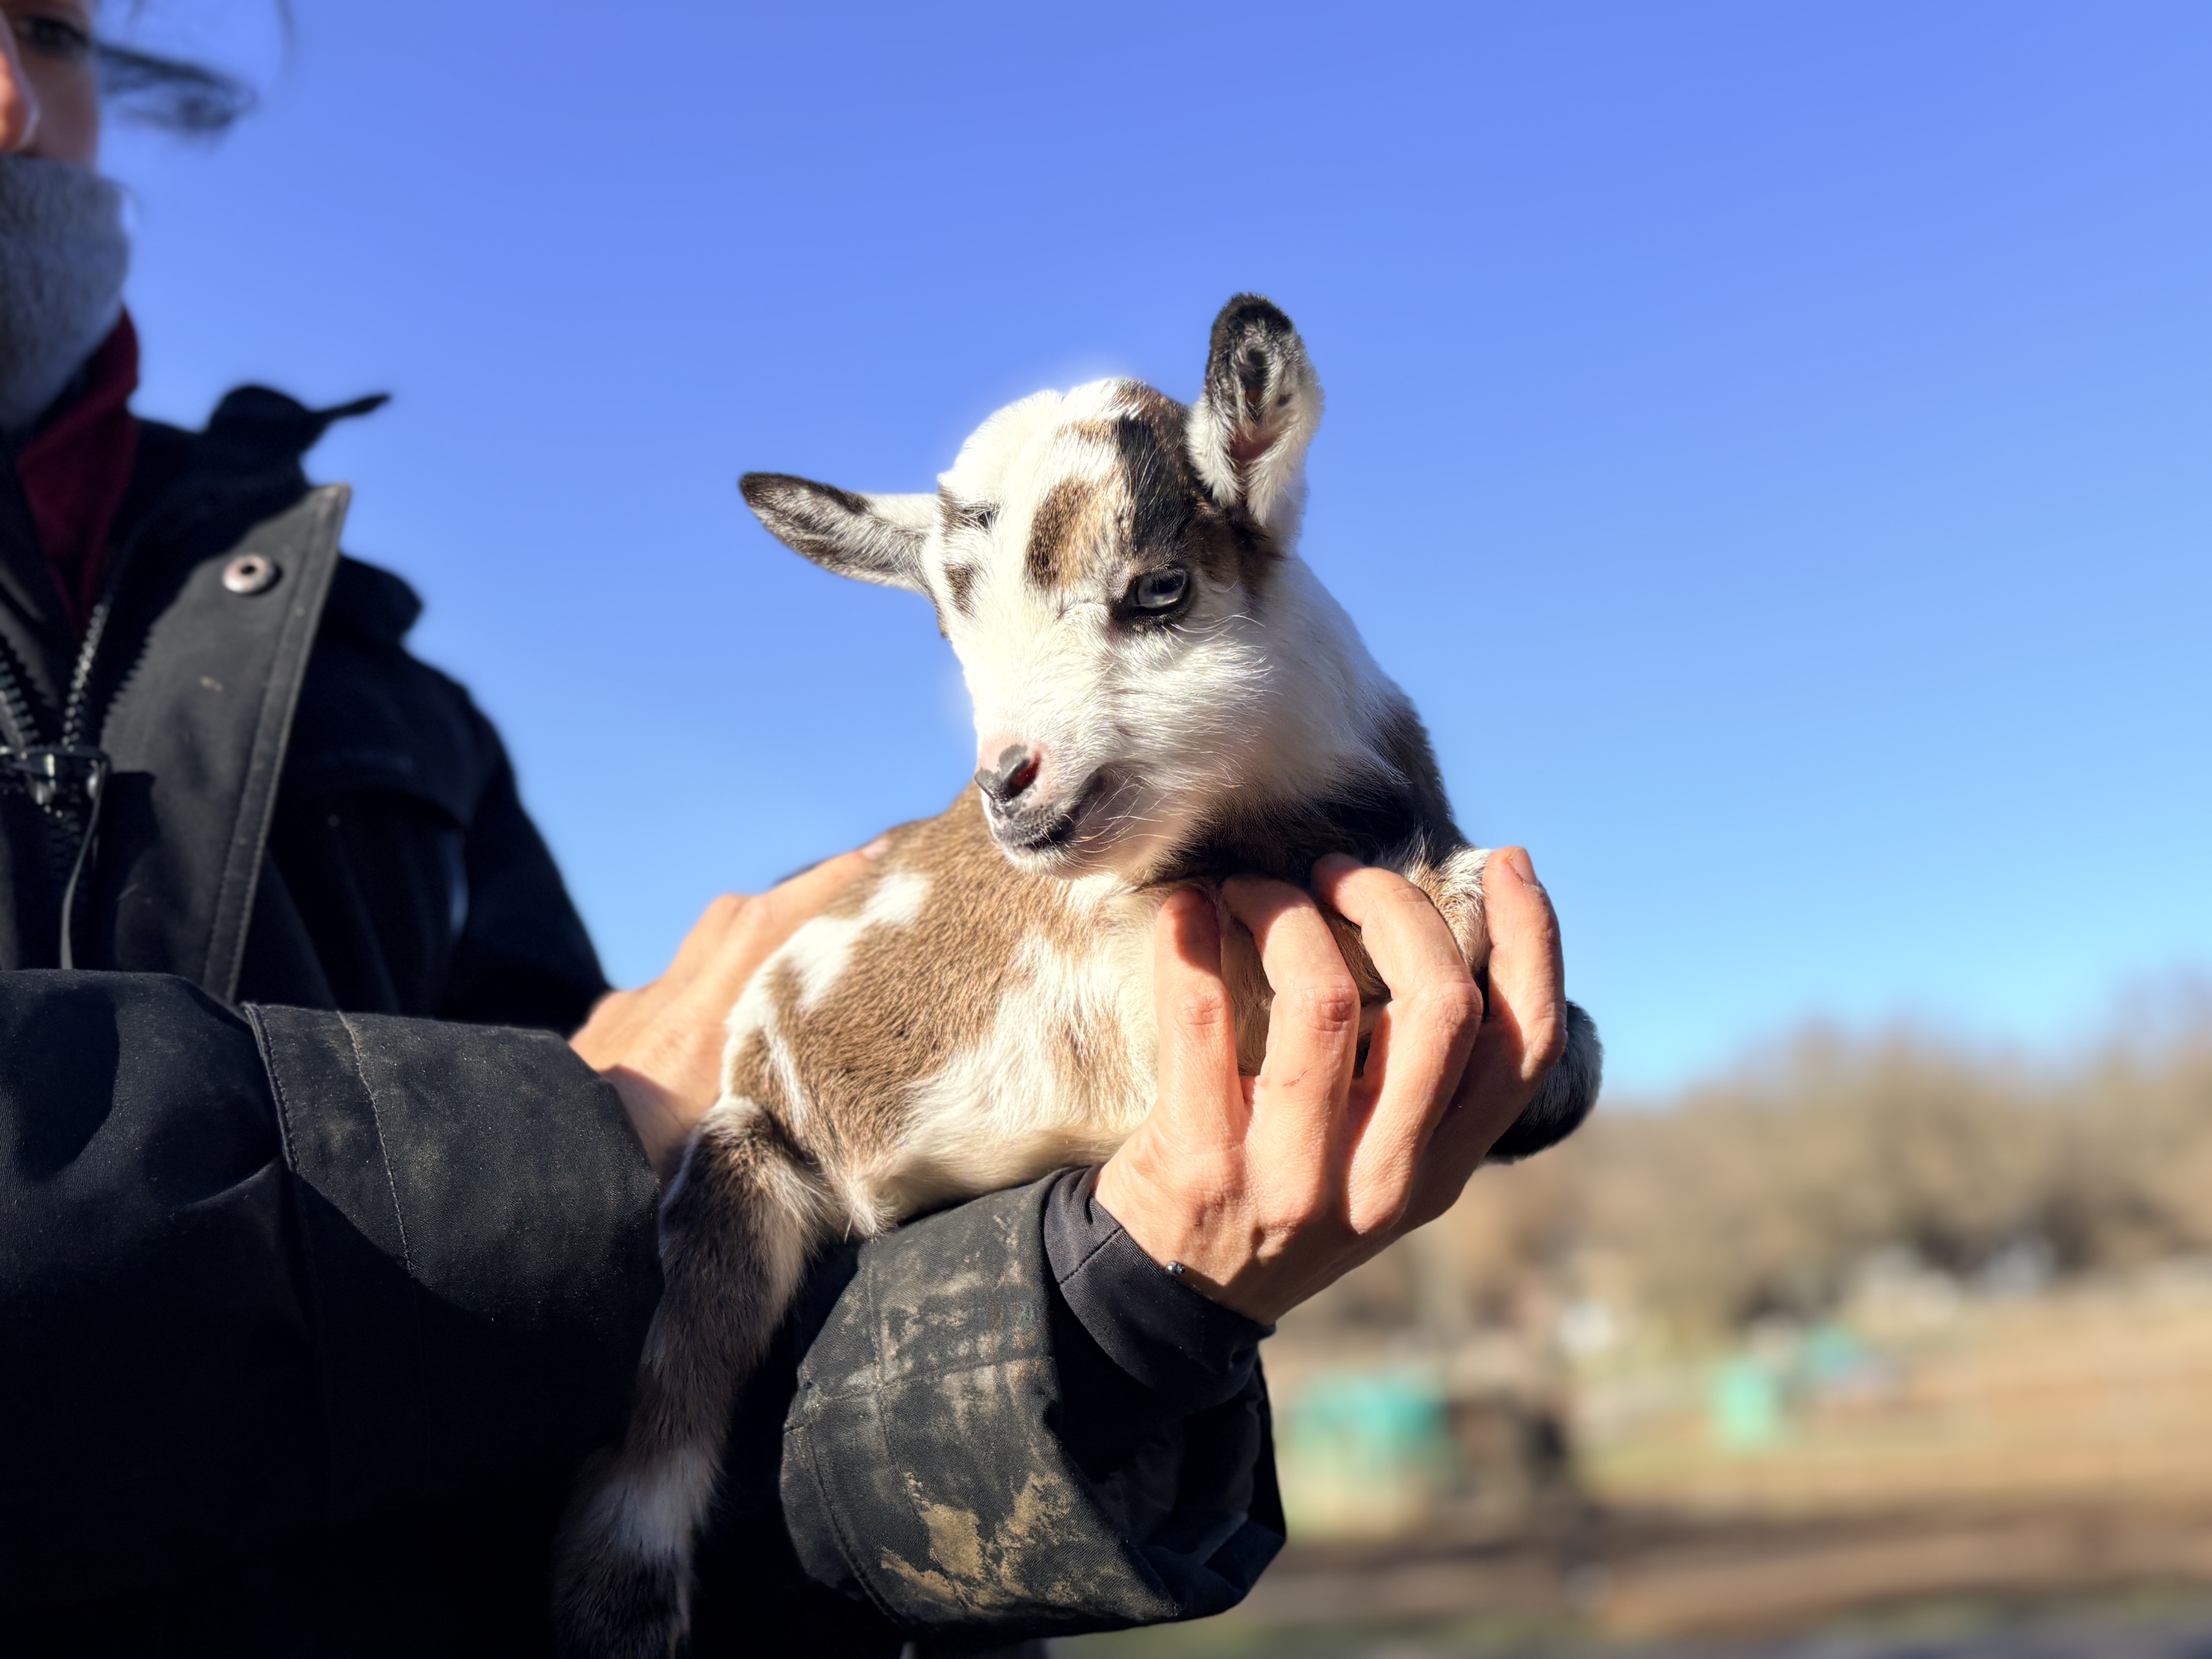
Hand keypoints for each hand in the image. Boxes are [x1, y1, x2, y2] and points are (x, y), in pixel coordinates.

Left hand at [571, 844, 879, 1179]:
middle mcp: (658, 1004)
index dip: (821, 886)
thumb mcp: (723, 1149)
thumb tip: (830, 1105)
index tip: (878, 856)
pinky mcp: (597, 1035)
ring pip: (695, 962)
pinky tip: (703, 1046)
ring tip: (781, 986)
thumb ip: (772, 1113)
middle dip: (792, 903)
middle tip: (846, 907)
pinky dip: (693, 1005)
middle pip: (732, 920)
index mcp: (696, 1026)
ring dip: (742, 958)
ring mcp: (622, 1015)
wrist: (528, 1178)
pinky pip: (656, 1001)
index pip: (763, 926)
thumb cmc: (634, 1181)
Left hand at [1095, 847, 1567, 1323]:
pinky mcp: (1200, 1163)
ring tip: (1255, 887)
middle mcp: (1383, 1180)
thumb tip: (1447, 928)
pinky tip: (1184, 910)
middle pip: (1441, 1008)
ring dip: (1289, 912)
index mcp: (1440, 1171)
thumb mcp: (1377, 1164)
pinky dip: (1188, 943)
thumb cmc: (1279, 1192)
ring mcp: (1293, 1178)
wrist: (1170, 1292)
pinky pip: (1200, 1019)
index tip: (1504, 864)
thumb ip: (1418, 1080)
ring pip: (1328, 1001)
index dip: (1532, 943)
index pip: (1525, 1048)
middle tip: (1339, 872)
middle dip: (1397, 907)